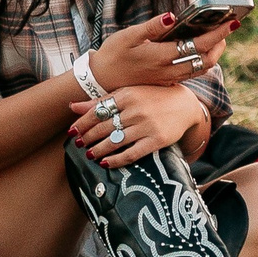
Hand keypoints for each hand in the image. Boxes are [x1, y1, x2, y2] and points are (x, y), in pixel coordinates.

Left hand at [69, 84, 205, 166]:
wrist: (185, 104)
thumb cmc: (153, 97)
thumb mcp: (128, 93)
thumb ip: (101, 100)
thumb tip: (73, 106)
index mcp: (127, 94)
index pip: (98, 111)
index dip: (82, 123)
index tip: (72, 132)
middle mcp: (136, 110)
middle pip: (104, 127)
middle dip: (88, 137)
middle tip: (79, 144)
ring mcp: (147, 126)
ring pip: (115, 141)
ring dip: (98, 150)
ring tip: (90, 154)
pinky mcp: (157, 140)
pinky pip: (132, 154)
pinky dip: (116, 160)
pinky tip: (106, 163)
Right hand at [88, 11, 232, 93]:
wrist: (102, 81)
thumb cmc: (114, 54)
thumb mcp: (129, 36)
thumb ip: (152, 27)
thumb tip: (172, 16)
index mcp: (162, 56)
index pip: (198, 45)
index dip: (218, 34)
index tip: (233, 22)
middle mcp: (170, 70)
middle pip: (206, 60)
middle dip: (220, 43)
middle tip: (227, 26)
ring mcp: (170, 77)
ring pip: (201, 68)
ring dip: (214, 52)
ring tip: (218, 36)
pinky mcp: (168, 81)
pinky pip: (192, 72)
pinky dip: (202, 59)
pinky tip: (201, 47)